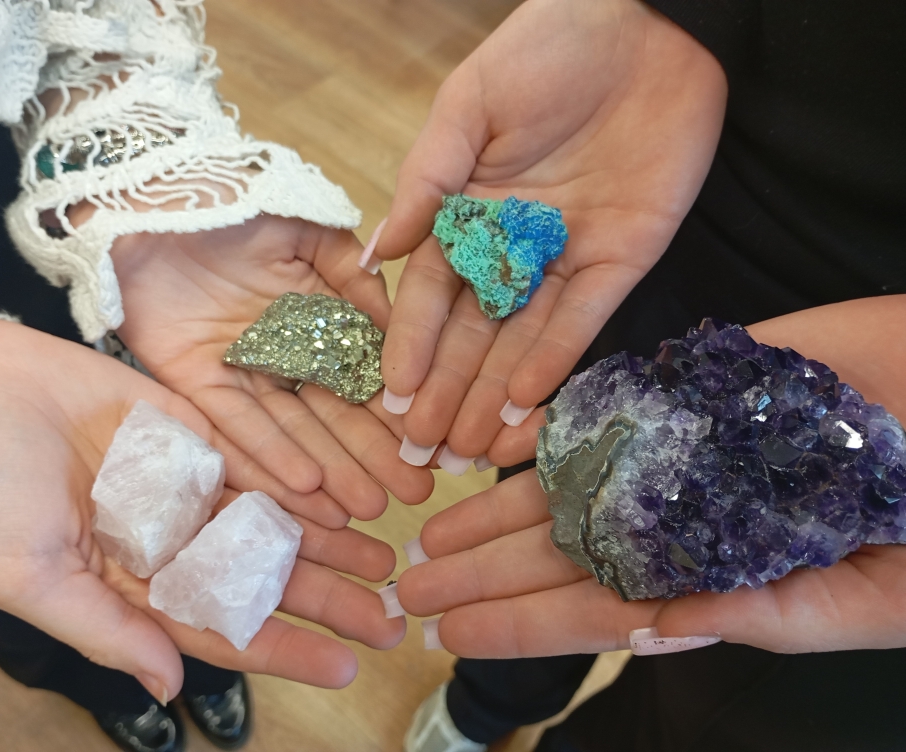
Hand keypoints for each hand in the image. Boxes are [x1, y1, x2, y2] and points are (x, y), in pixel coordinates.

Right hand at [0, 320, 403, 698]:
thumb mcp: (31, 576)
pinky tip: (346, 500)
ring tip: (386, 562)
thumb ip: (104, 631)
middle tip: (392, 618)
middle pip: (263, 577)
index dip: (286, 649)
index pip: (225, 626)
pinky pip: (257, 460)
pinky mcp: (194, 432)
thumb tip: (169, 689)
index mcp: (136, 584)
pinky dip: (300, 482)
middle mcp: (172, 539)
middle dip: (329, 600)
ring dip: (329, 544)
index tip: (347, 665)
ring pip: (272, 521)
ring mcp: (187, 485)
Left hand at [108, 216, 434, 520]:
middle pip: (332, 412)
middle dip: (372, 455)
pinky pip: (234, 423)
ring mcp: (238, 368)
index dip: (393, 408)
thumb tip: (397, 327)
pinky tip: (306, 487)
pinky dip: (268, 454)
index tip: (428, 443)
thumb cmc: (233, 197)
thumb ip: (353, 274)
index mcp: (313, 313)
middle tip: (412, 491)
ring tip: (368, 507)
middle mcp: (280, 349)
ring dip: (329, 469)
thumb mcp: (308, 228)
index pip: (360, 370)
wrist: (150, 193)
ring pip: (291, 427)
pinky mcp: (192, 379)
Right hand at [375, 0, 726, 461]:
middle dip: (448, 388)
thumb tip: (376, 250)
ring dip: (494, 392)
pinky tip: (524, 403)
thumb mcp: (467, 108)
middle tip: (424, 446)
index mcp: (467, 212)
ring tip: (468, 446)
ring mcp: (566, 256)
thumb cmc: (544, 47)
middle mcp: (513, 245)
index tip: (391, 396)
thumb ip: (425, 182)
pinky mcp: (622, 258)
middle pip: (473, 330)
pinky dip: (555, 360)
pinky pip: (584, 319)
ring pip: (523, 338)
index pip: (429, 292)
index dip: (410, 344)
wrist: (645, 22)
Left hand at [396, 297, 905, 655]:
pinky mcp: (685, 391)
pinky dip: (546, 431)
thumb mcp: (866, 594)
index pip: (594, 608)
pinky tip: (490, 447)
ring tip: (428, 529)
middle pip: (559, 551)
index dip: (520, 623)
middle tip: (408, 585)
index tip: (449, 632)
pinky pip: (601, 413)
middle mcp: (676, 516)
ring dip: (494, 511)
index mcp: (709, 571)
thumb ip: (762, 612)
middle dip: (483, 573)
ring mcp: (675, 454)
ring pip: (566, 487)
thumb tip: (650, 634)